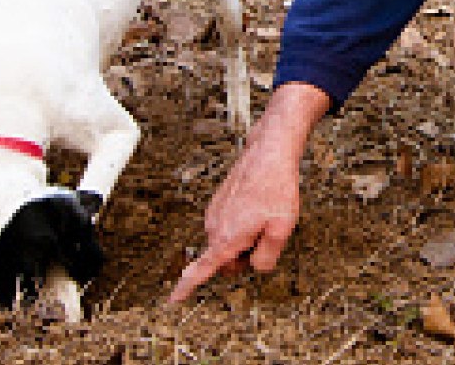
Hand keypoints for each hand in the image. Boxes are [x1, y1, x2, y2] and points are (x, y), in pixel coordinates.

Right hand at [167, 82, 329, 303]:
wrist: (268, 154)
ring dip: (246, 238)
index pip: (201, 269)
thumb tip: (255, 267)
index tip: (172, 300)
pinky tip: (258, 206)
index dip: (186, 287)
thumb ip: (266, 257)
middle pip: (225, 261)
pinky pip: (230, 226)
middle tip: (266, 235)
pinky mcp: (218, 204)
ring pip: (229, 242)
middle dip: (243, 257)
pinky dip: (243, 224)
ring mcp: (214, 214)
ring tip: (264, 214)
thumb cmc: (275, 188)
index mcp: (226, 238)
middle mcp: (214, 227)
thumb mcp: (282, 229)